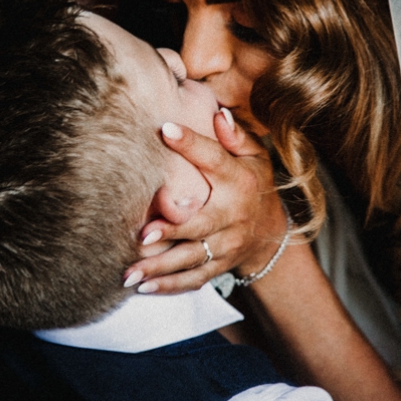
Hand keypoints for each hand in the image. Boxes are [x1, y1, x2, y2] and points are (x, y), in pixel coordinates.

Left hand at [123, 109, 288, 293]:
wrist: (270, 231)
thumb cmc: (252, 182)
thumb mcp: (254, 155)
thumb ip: (236, 136)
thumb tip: (218, 113)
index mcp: (239, 179)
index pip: (215, 159)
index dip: (191, 144)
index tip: (165, 130)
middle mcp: (233, 214)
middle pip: (202, 224)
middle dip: (172, 230)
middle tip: (142, 234)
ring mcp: (226, 245)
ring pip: (192, 258)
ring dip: (160, 267)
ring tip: (130, 272)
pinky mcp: (218, 266)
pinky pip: (194, 279)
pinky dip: (169, 286)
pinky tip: (143, 288)